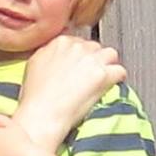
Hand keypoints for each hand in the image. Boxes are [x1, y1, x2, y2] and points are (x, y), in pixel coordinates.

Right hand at [11, 35, 122, 152]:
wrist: (42, 114)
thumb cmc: (35, 96)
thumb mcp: (35, 63)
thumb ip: (49, 52)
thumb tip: (59, 53)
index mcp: (60, 42)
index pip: (80, 42)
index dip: (81, 56)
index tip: (80, 67)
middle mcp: (77, 47)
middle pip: (96, 47)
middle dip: (94, 60)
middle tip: (89, 77)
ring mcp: (91, 60)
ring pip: (111, 55)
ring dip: (108, 66)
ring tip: (102, 79)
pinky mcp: (103, 75)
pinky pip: (120, 71)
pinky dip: (117, 79)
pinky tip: (110, 87)